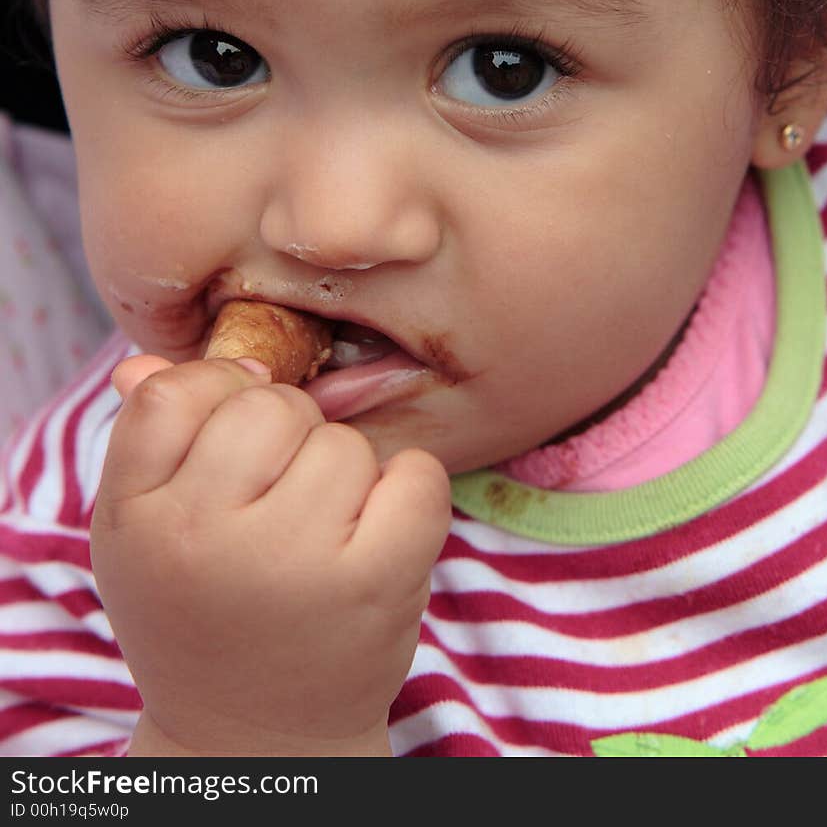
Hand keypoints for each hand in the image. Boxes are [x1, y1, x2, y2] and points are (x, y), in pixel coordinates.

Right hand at [90, 355, 450, 756]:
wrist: (256, 738)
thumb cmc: (202, 614)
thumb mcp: (146, 537)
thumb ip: (147, 443)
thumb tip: (144, 361)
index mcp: (138, 520)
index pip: (173, 393)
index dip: (214, 395)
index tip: (231, 435)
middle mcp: (205, 538)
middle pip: (269, 406)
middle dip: (285, 435)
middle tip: (277, 496)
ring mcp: (293, 560)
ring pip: (342, 441)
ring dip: (344, 473)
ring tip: (320, 534)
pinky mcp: (373, 582)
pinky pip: (415, 474)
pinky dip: (411, 490)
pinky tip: (381, 531)